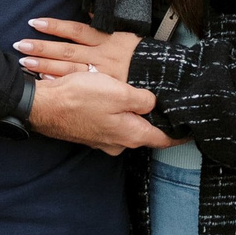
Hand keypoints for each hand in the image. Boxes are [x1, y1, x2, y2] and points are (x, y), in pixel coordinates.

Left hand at [16, 17, 139, 81]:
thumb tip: (91, 9)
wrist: (164, 77)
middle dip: (42, 48)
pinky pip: (79, 88)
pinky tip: (43, 83)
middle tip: (20, 45)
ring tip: (24, 63)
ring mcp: (100, 75)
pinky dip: (61, 85)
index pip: (76, 30)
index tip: (35, 22)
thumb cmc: (145, 54)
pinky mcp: (103, 90)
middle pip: (66, 51)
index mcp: (107, 39)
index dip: (55, 26)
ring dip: (45, 67)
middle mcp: (101, 56)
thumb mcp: (129, 32)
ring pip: (68, 70)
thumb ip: (107, 22)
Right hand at [25, 65, 165, 154]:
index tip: (191, 129)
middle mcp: (118, 142)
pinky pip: (110, 121)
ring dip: (132, 112)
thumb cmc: (80, 98)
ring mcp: (102, 139)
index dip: (179, 134)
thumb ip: (142, 99)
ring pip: (126, 125)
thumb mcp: (119, 92)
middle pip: (145, 131)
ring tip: (139, 94)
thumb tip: (154, 102)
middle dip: (155, 119)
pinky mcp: (90, 131)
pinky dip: (115, 111)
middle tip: (166, 102)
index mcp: (130, 134)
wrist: (44, 105)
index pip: (163, 140)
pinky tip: (112, 96)